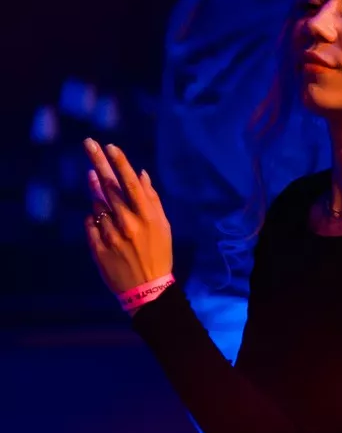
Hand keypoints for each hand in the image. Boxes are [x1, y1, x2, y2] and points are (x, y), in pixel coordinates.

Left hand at [83, 139, 172, 294]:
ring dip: (99, 200)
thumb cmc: (159, 253)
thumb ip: (151, 199)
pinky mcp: (98, 248)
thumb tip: (140, 173)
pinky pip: (90, 225)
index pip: (130, 183)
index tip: (109, 145)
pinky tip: (104, 226)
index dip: (119, 163)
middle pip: (109, 187)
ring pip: (97, 206)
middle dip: (98, 162)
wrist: (148, 289)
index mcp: (147, 217)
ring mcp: (111, 236)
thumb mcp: (163, 226)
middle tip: (88, 143)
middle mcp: (128, 224)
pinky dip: (94, 221)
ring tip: (109, 210)